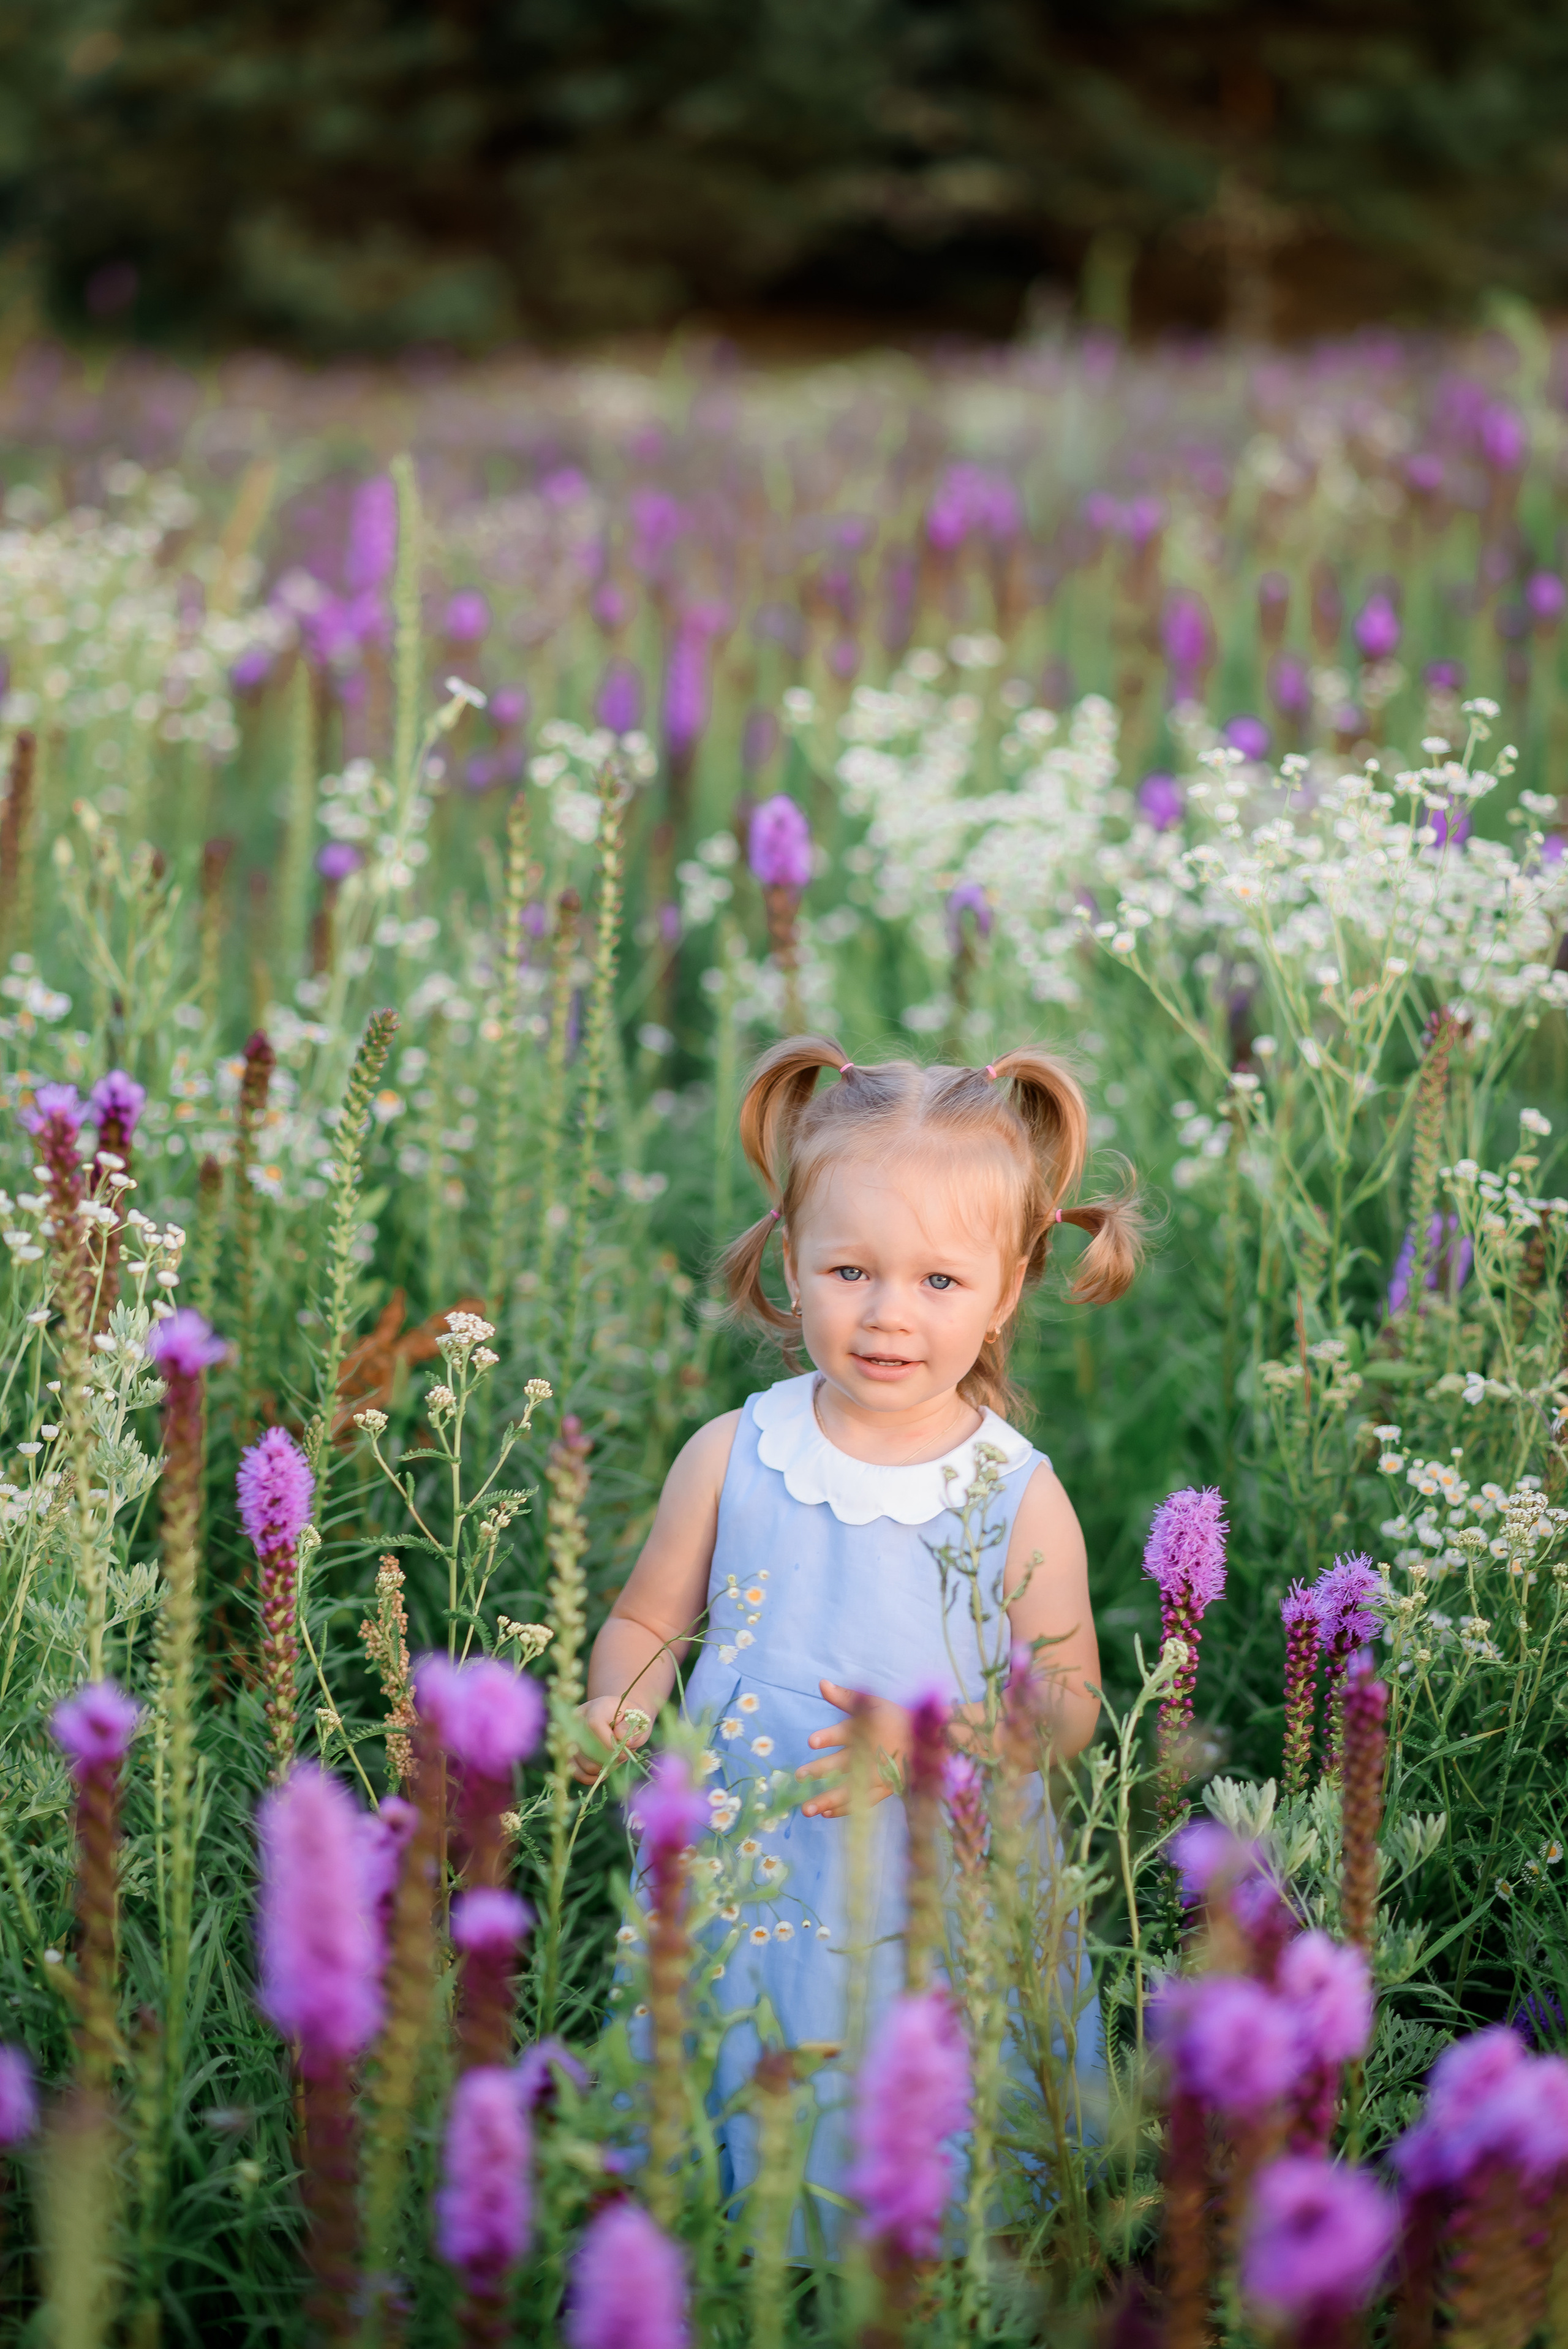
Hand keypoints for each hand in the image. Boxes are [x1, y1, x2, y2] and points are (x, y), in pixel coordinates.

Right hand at [569, 1694, 651, 1785]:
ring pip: (579, 1761)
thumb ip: (631, 1728)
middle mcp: (577, 1720)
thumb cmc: (630, 1719)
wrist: (620, 1719)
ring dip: (600, 1769)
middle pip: (585, 1746)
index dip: (609, 1744)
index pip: (594, 1725)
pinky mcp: (569, 1752)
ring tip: (613, 1762)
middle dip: (606, 1760)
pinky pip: (575, 1771)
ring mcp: (569, 1736)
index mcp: (595, 1707)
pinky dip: (590, 1777)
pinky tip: (602, 1772)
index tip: (624, 1753)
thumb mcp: (637, 1719)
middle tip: (621, 1758)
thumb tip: (623, 1741)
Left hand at [796, 1681, 910, 1818]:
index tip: (811, 1741)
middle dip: (821, 1770)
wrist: (929, 1738)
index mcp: (868, 1730)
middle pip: (843, 1764)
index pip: (845, 1732)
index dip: (828, 1736)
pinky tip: (826, 1813)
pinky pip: (864, 1802)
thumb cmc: (895, 1717)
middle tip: (799, 1776)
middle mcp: (872, 1755)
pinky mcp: (886, 1789)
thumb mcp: (872, 1703)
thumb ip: (846, 1697)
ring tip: (806, 1809)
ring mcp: (879, 1775)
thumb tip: (821, 1683)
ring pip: (851, 1789)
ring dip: (828, 1799)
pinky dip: (846, 1808)